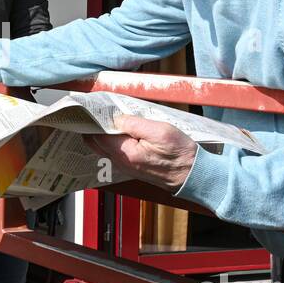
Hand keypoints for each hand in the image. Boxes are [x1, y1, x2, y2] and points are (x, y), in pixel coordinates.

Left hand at [83, 114, 198, 189]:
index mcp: (126, 153)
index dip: (93, 121)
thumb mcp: (160, 131)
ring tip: (104, 117)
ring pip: (102, 148)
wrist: (191, 174)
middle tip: (94, 110)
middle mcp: (121, 163)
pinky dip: (109, 140)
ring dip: (100, 133)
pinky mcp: (131, 166)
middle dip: (92, 126)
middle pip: (95, 143)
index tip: (91, 108)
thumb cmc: (180, 153)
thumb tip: (116, 118)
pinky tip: (115, 129)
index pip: (98, 135)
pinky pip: (112, 151)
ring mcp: (125, 166)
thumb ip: (134, 124)